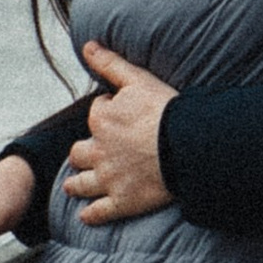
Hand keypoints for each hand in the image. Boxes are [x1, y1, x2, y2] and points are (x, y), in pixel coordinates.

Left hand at [64, 43, 178, 224]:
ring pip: (80, 183)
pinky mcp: (121, 202)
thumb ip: (110, 63)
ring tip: (75, 185)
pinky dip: (91, 214)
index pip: (96, 115)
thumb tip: (87, 46)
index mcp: (102, 120)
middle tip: (92, 153)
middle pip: (79, 152)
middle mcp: (99, 151)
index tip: (119, 116)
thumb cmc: (166, 111)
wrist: (186, 147)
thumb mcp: (138, 79)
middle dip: (84, 151)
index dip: (107, 113)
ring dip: (77, 184)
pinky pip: (98, 212)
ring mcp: (109, 179)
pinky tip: (87, 216)